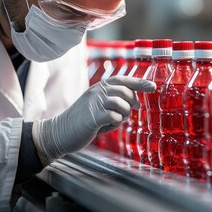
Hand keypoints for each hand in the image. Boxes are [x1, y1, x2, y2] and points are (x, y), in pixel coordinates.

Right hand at [32, 76, 155, 163]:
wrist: (59, 132)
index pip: (123, 80)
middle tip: (127, 113)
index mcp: (99, 87)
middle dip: (131, 103)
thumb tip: (135, 102)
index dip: (139, 82)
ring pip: (122, 104)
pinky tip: (104, 127)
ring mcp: (95, 103)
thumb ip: (114, 101)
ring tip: (112, 121)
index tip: (153, 86)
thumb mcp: (98, 106)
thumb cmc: (82, 120)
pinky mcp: (93, 116)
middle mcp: (97, 91)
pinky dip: (114, 124)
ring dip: (122, 115)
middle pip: (126, 91)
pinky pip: (115, 117)